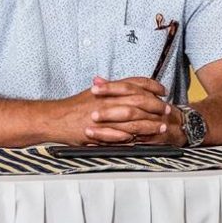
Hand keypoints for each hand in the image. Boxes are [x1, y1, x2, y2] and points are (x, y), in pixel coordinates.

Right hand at [57, 76, 181, 144]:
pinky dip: (132, 137)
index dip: (152, 86)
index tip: (162, 90)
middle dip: (156, 105)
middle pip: (139, 100)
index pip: (135, 83)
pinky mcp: (97, 132)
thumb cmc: (74, 106)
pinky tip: (142, 139)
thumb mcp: (95, 92)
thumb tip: (132, 86)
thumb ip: (113, 89)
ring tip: (161, 127)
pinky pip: (118, 135)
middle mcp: (107, 100)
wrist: (54, 118)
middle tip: (167, 110)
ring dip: (149, 124)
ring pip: (132, 119)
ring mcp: (103, 117)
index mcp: (108, 89)